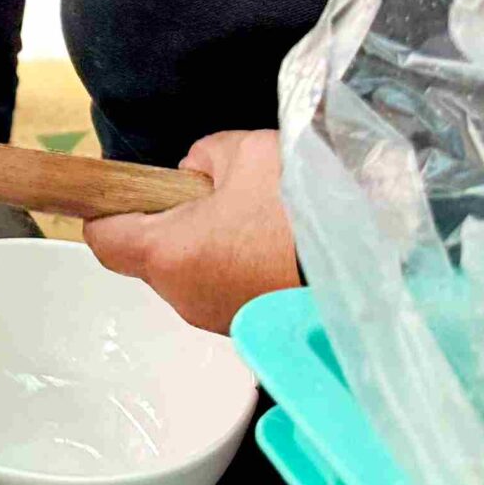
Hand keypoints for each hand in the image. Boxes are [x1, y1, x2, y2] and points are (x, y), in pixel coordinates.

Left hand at [84, 130, 299, 334]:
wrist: (381, 265)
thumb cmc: (305, 208)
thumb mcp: (246, 154)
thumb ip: (204, 157)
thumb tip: (196, 172)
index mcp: (168, 254)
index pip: (102, 239)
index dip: (106, 207)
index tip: (127, 186)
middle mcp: (184, 298)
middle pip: (150, 256)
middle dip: (170, 221)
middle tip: (212, 191)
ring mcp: (219, 320)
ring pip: (192, 275)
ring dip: (209, 244)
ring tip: (256, 216)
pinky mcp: (254, 330)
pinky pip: (228, 291)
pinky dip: (239, 266)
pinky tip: (277, 244)